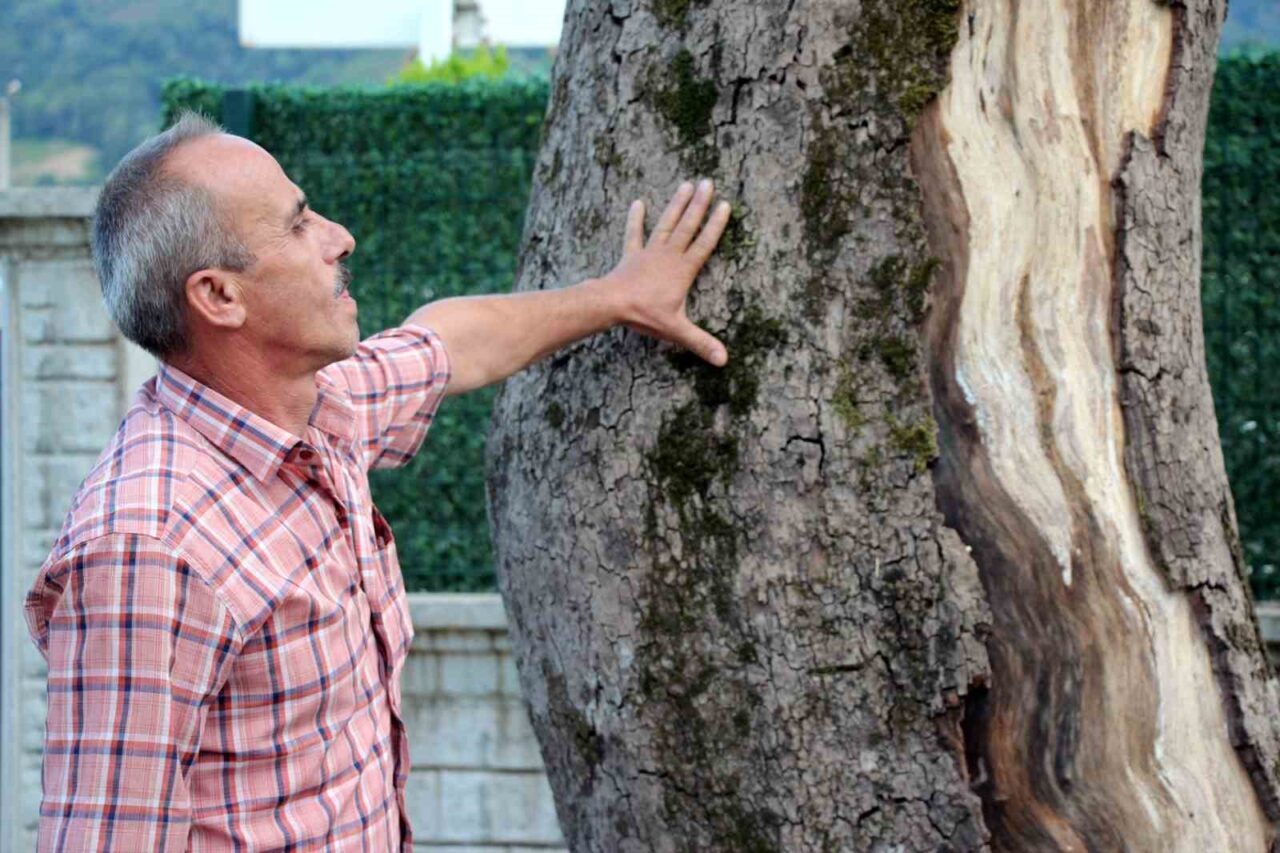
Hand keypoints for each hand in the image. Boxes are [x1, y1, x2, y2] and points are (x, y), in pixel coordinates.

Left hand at [604, 178, 731, 366]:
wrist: (611, 304)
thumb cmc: (645, 315)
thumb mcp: (676, 330)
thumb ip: (701, 343)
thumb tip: (724, 360)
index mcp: (683, 270)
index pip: (704, 244)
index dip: (716, 225)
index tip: (725, 205)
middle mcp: (669, 255)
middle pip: (687, 226)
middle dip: (699, 204)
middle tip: (708, 182)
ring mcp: (649, 252)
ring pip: (666, 223)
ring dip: (676, 204)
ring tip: (687, 184)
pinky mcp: (631, 256)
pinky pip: (634, 234)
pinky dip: (635, 219)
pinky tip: (639, 202)